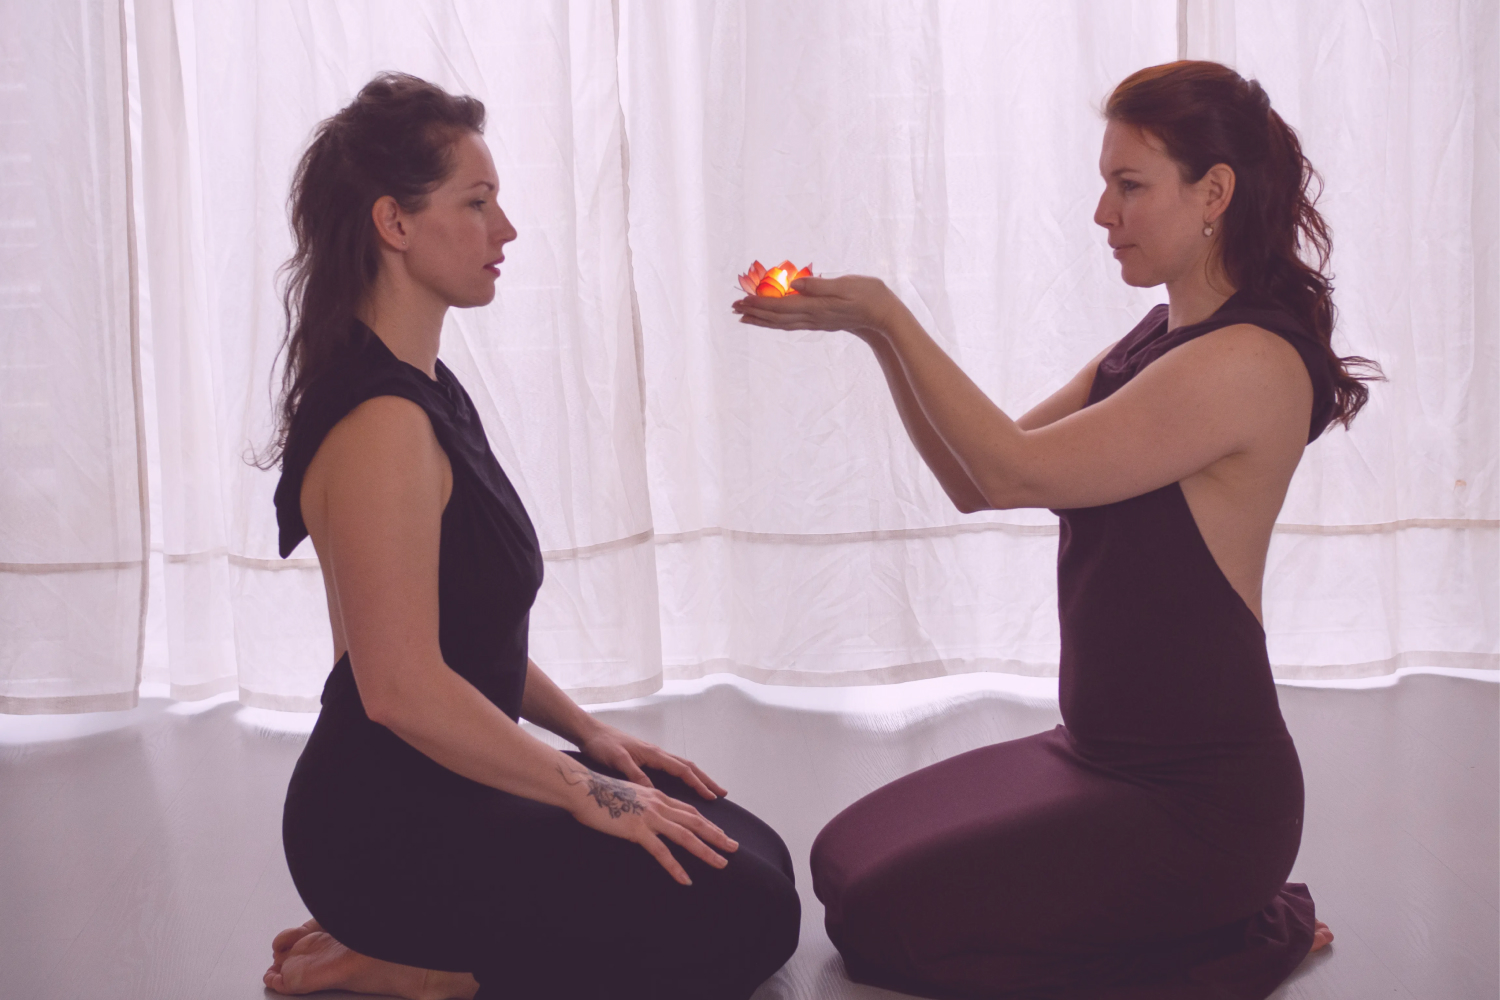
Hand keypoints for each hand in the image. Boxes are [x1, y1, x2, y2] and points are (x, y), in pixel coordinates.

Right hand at [558, 761, 737, 884]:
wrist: (582, 788)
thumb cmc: (599, 793)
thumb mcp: (628, 795)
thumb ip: (642, 806)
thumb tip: (647, 816)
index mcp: (657, 796)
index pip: (689, 811)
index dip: (707, 823)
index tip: (721, 834)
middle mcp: (659, 805)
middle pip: (695, 822)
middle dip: (717, 836)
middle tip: (734, 849)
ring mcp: (649, 817)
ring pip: (685, 836)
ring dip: (706, 851)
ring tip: (721, 864)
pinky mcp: (637, 830)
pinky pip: (661, 852)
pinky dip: (675, 867)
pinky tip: (686, 880)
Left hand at [577, 721, 727, 799]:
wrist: (590, 732)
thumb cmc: (602, 745)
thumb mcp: (617, 761)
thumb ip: (634, 774)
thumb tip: (652, 791)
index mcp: (654, 754)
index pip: (683, 769)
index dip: (698, 784)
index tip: (712, 796)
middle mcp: (657, 754)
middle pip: (688, 767)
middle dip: (706, 780)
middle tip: (722, 794)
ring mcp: (652, 756)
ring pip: (681, 767)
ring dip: (697, 778)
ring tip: (709, 791)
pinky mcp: (645, 759)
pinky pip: (671, 769)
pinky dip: (683, 777)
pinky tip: (683, 786)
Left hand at [731, 274, 903, 338]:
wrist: (884, 316)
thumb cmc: (870, 295)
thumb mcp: (846, 284)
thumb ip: (819, 285)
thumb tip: (794, 284)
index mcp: (816, 306)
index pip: (781, 306)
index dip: (759, 303)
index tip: (741, 300)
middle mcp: (812, 317)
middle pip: (776, 317)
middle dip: (754, 312)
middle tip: (733, 308)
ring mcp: (816, 322)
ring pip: (782, 323)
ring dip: (761, 320)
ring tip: (743, 317)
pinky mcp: (819, 321)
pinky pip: (791, 324)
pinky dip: (775, 322)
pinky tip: (769, 320)